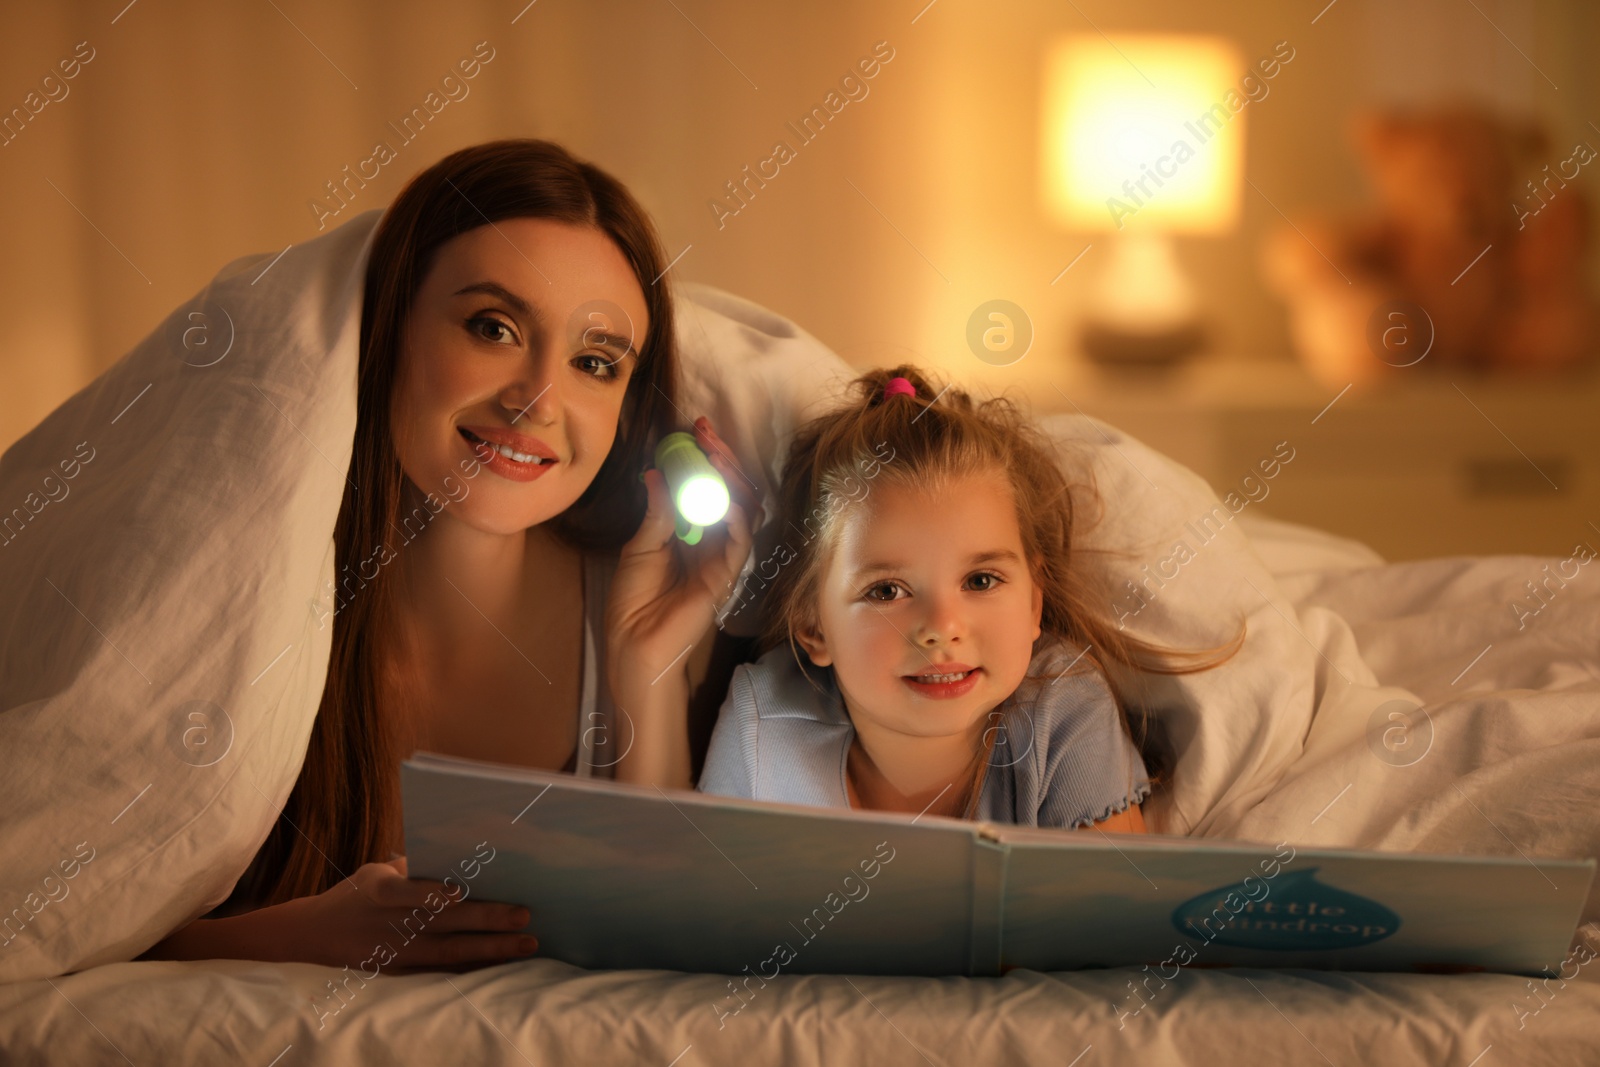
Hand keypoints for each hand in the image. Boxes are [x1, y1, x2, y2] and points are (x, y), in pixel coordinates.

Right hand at [285, 858, 537, 971]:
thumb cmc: (356, 893)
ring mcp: (396, 951)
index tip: (460, 891)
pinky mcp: (401, 971)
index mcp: (379, 890)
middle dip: (485, 919)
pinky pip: (444, 971)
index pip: (404, 891)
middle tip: (524, 915)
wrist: (314, 935)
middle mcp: (389, 924)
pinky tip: (503, 961)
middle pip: (441, 922)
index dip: (430, 892)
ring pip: (450, 951)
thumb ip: (412, 866)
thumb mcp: (375, 871)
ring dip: (491, 948)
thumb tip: (457, 849)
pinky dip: (474, 966)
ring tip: (526, 943)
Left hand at [606, 416, 758, 691]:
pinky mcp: (727, 576)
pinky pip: (742, 540)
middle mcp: (713, 541)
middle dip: (722, 458)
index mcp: (692, 532)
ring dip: (731, 478)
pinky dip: (737, 514)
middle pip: (731, 492)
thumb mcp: (640, 545)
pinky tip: (725, 496)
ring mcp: (723, 557)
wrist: (634, 641)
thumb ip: (657, 511)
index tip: (695, 430)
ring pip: (744, 509)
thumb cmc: (634, 600)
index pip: (708, 487)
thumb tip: (656, 472)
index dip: (705, 458)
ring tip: (714, 455)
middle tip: (706, 433)